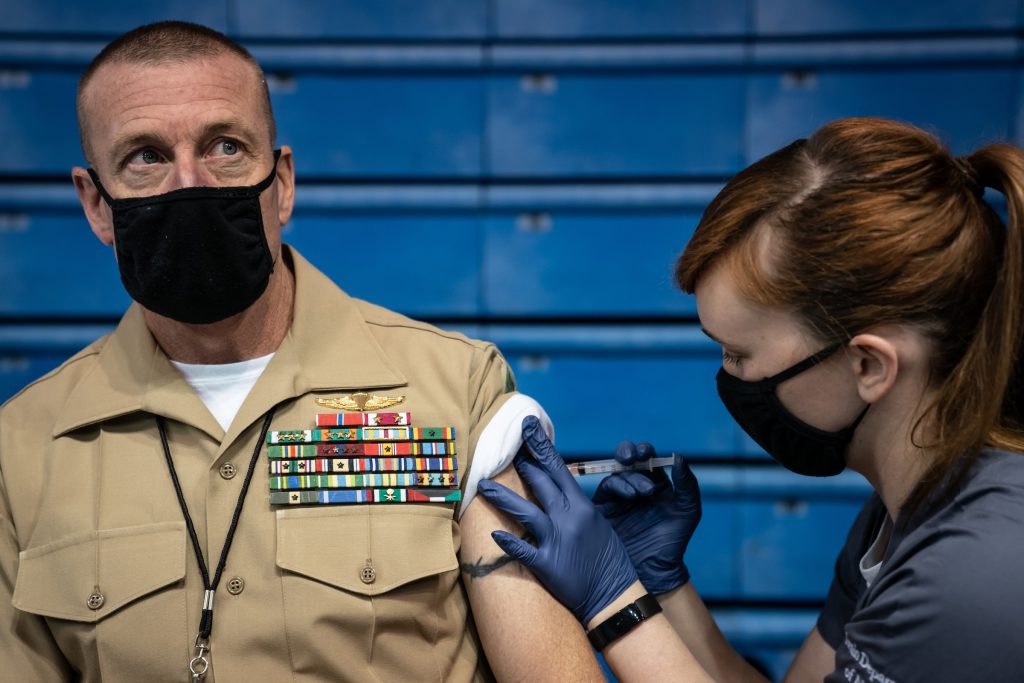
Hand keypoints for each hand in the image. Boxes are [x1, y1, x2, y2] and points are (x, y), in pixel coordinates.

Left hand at [476, 416, 638, 624]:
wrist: (614, 595)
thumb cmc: (607, 559)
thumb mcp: (598, 523)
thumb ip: (577, 506)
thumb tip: (559, 490)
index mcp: (582, 506)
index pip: (558, 468)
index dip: (540, 446)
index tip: (528, 427)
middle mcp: (568, 518)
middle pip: (540, 484)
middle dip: (521, 464)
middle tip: (505, 450)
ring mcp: (556, 540)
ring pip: (525, 512)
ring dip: (501, 497)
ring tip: (483, 486)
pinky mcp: (547, 564)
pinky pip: (522, 550)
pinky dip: (508, 542)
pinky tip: (495, 534)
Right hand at [593, 442, 701, 594]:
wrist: (653, 571)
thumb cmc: (673, 543)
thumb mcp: (688, 511)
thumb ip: (687, 484)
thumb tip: (678, 457)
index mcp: (655, 484)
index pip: (647, 459)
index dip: (645, 450)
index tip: (646, 453)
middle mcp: (634, 488)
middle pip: (626, 460)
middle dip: (626, 452)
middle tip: (631, 457)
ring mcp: (617, 498)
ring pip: (616, 473)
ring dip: (628, 476)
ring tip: (642, 492)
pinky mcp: (603, 509)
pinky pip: (604, 490)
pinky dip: (616, 487)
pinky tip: (630, 496)